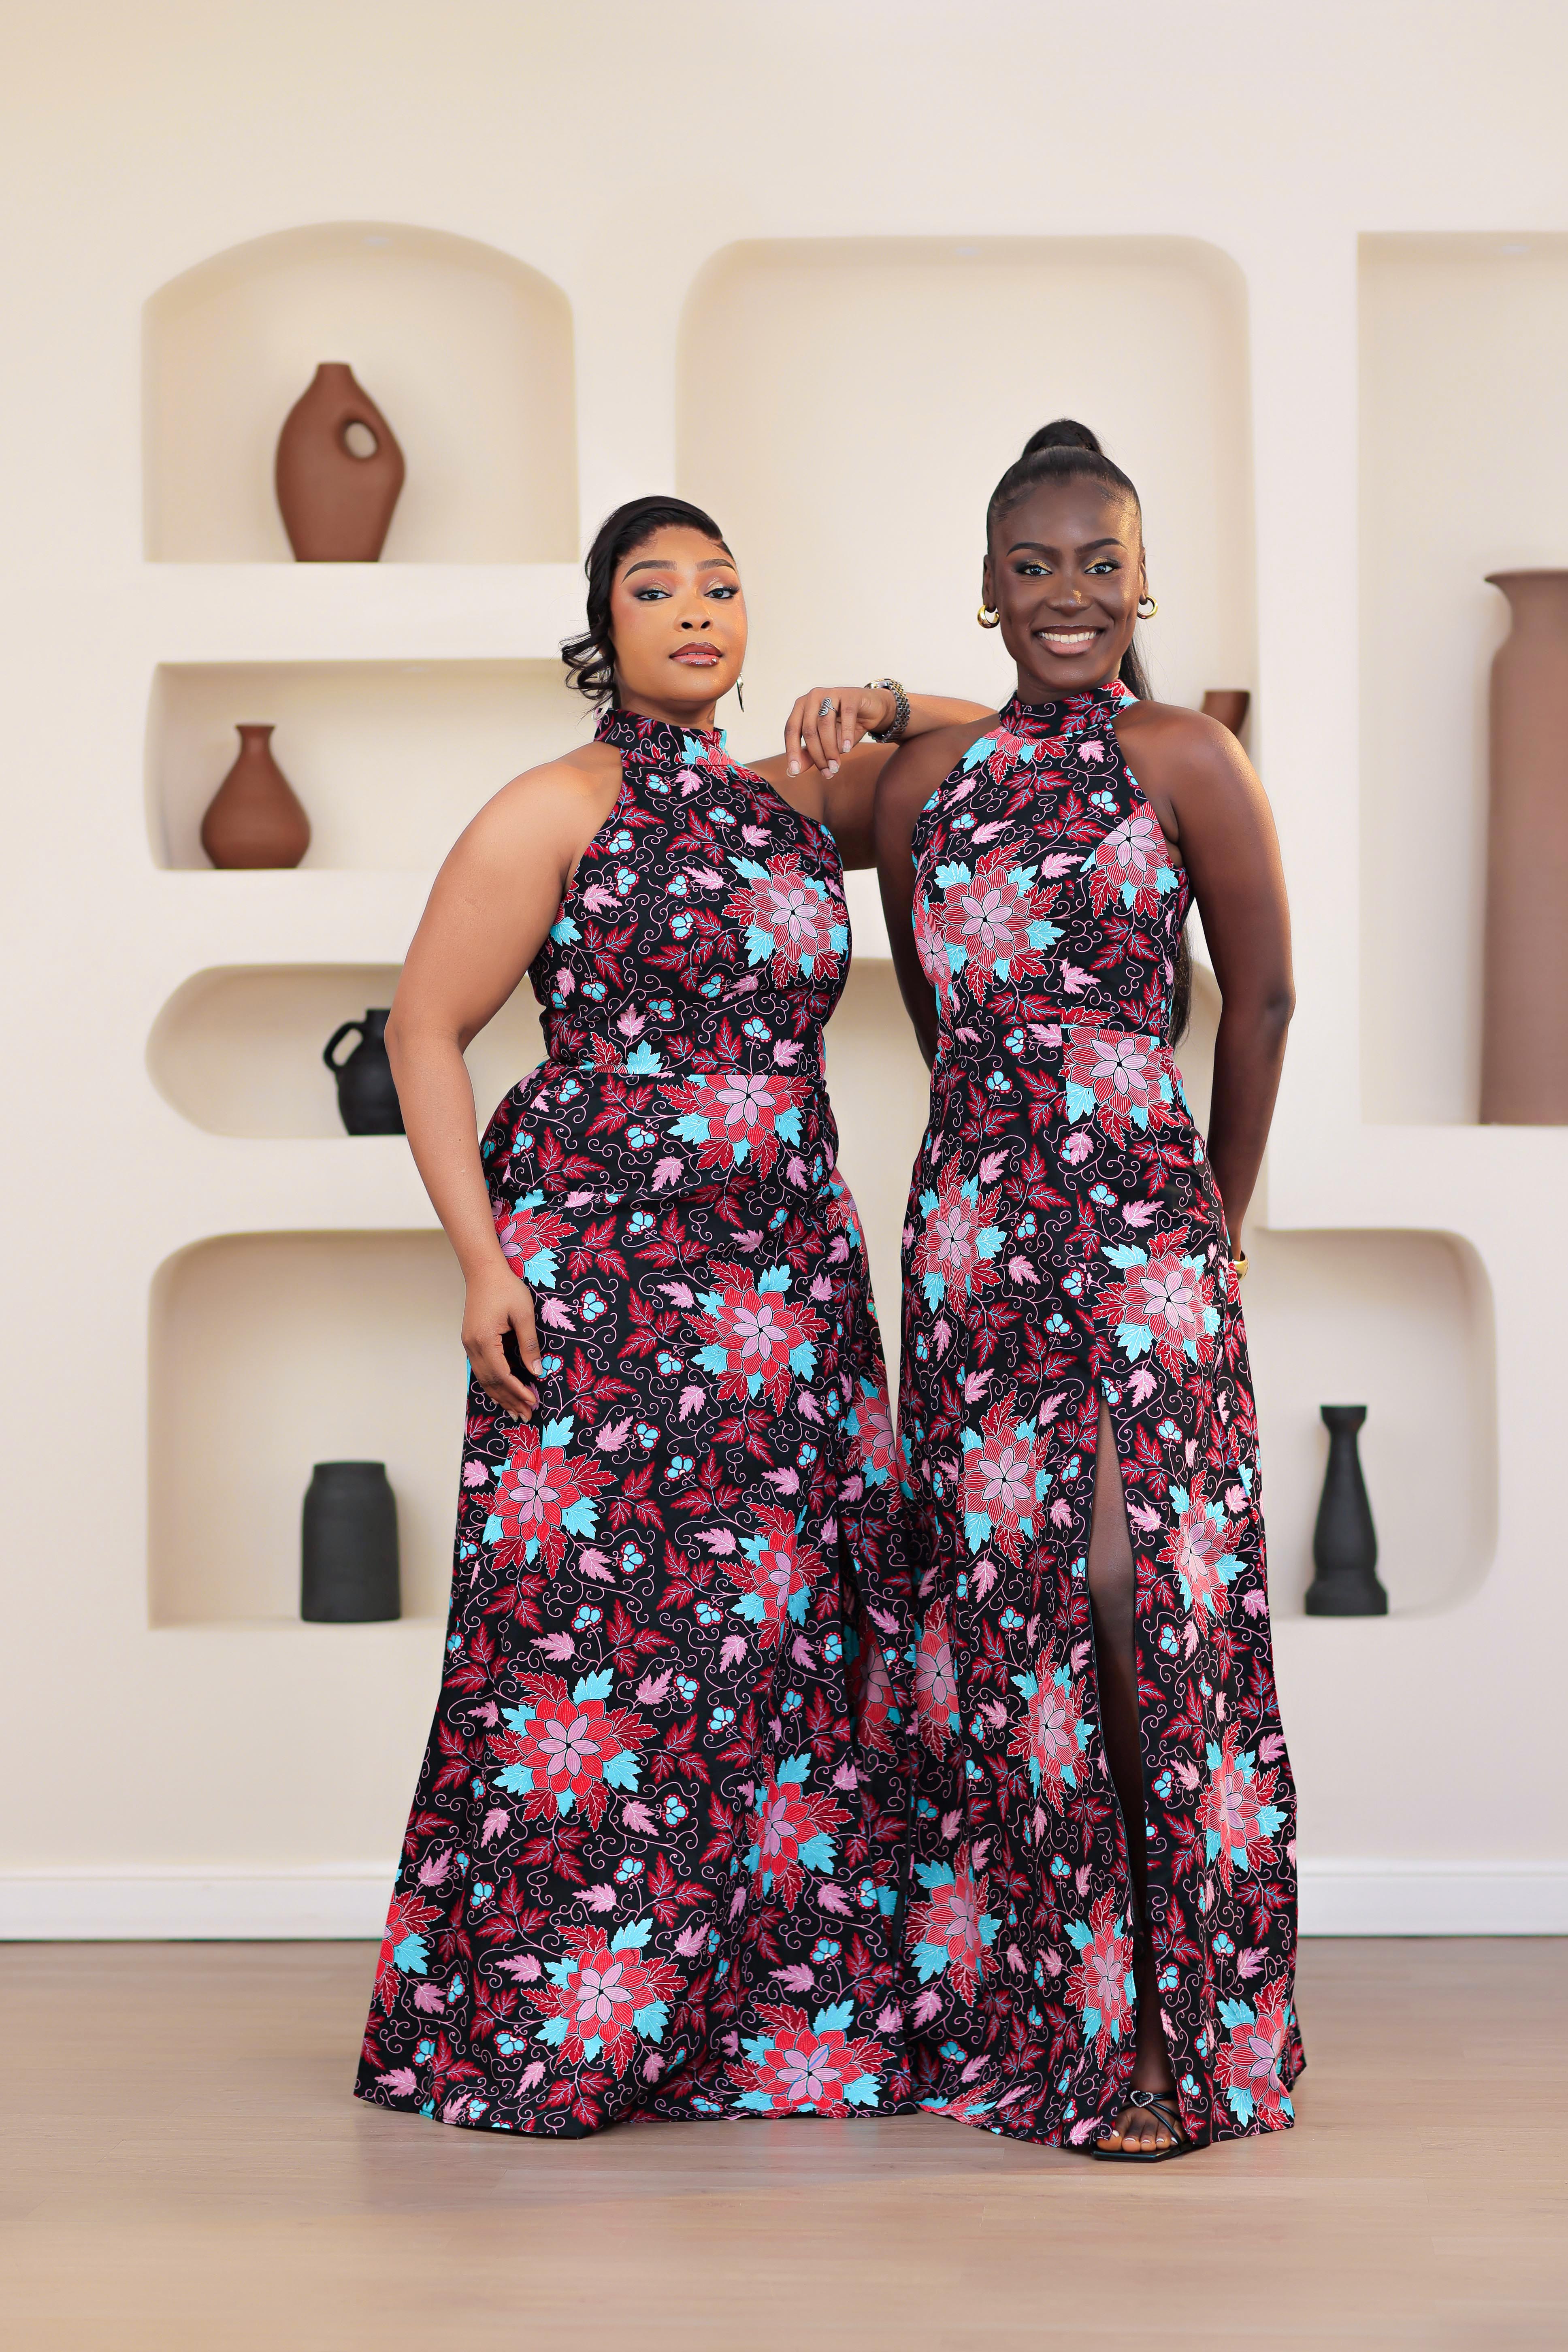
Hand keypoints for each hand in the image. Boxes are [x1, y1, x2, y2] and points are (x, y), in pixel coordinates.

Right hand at [462, 1258, 542, 1421]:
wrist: (483, 1271)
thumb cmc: (506, 1288)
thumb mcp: (524, 1314)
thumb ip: (529, 1344)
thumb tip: (537, 1372)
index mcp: (484, 1339)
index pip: (502, 1374)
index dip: (517, 1391)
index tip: (533, 1401)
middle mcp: (472, 1346)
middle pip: (491, 1382)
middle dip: (509, 1400)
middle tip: (527, 1415)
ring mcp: (469, 1344)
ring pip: (484, 1379)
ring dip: (500, 1396)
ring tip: (516, 1411)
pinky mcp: (471, 1341)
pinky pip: (482, 1369)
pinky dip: (493, 1384)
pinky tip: (503, 1392)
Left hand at [784, 686, 893, 777]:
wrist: (870, 711)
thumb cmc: (844, 727)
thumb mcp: (825, 742)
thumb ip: (809, 754)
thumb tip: (793, 772)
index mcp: (802, 707)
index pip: (791, 730)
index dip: (792, 751)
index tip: (794, 771)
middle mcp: (813, 697)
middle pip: (809, 730)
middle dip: (817, 755)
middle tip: (828, 772)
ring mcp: (830, 693)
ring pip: (825, 724)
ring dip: (830, 749)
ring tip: (836, 766)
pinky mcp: (849, 694)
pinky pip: (846, 716)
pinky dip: (846, 735)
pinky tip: (847, 749)